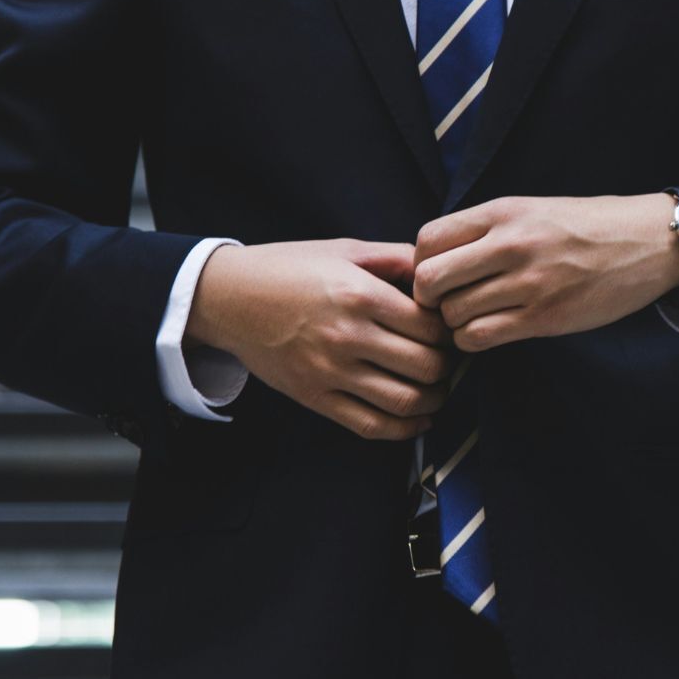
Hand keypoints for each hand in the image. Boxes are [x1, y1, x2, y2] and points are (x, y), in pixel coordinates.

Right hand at [185, 238, 454, 439]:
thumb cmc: (289, 268)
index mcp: (360, 295)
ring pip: (405, 401)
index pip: (431, 326)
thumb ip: (396, 258)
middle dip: (447, 366)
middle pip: (426, 366)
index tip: (448, 329)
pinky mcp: (315, 397)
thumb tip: (439, 271)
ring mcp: (330, 372)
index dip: (450, 331)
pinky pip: (371, 425)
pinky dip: (404, 429)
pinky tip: (417, 419)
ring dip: (434, 400)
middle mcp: (348, 336)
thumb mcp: (344, 249)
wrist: (229, 298)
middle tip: (447, 359)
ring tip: (437, 388)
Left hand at [412, 194, 678, 352]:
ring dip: (454, 323)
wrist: (648, 242)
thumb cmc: (586, 227)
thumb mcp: (531, 210)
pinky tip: (488, 332)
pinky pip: (480, 337)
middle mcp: (510, 244)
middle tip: (446, 303)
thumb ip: (486, 230)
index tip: (438, 275)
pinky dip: (473, 341)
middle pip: (429, 280)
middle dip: (429, 298)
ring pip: (453, 314)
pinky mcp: (544, 317)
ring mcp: (528, 283)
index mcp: (503, 212)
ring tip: (473, 317)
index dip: (421, 263)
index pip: (427, 240)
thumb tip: (434, 258)